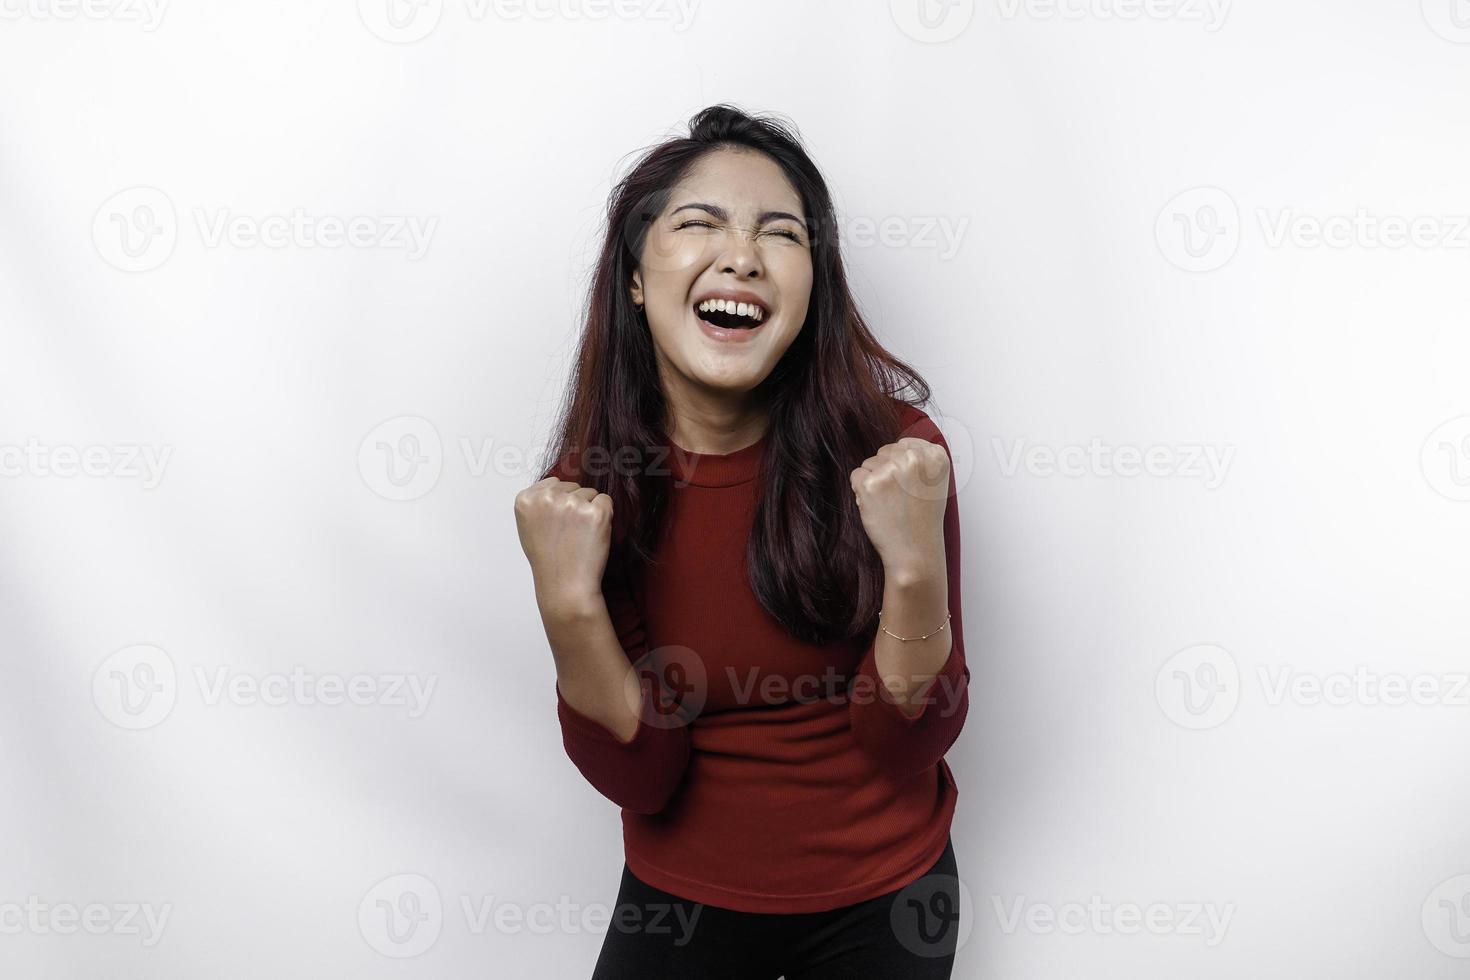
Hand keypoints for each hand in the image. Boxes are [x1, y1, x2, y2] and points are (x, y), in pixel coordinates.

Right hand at [514, 477, 612, 613]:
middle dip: (575, 505)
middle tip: (569, 533)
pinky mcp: (595, 512)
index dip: (560, 503)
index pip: (554, 483)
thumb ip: (539, 503)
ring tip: (579, 536)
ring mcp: (572, 503)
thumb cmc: (549, 560)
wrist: (565, 585)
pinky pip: (606, 501)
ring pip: (590, 493)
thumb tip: (557, 486)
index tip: (558, 524)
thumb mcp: (529, 527)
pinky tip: (592, 535)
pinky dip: (604, 516)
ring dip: (589, 511)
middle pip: (573, 486)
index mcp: (526, 499)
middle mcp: (548, 498)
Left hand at [850, 437, 949, 579]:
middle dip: (886, 471)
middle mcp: (914, 458)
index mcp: (935, 456)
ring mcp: (891, 470)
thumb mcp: (934, 483)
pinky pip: (856, 475)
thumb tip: (899, 446)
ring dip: (874, 481)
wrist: (915, 552)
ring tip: (890, 503)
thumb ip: (920, 460)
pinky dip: (861, 491)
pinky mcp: (870, 483)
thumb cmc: (923, 521)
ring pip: (869, 463)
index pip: (905, 444)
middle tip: (899, 498)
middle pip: (885, 451)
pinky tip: (877, 506)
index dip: (901, 465)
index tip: (908, 485)